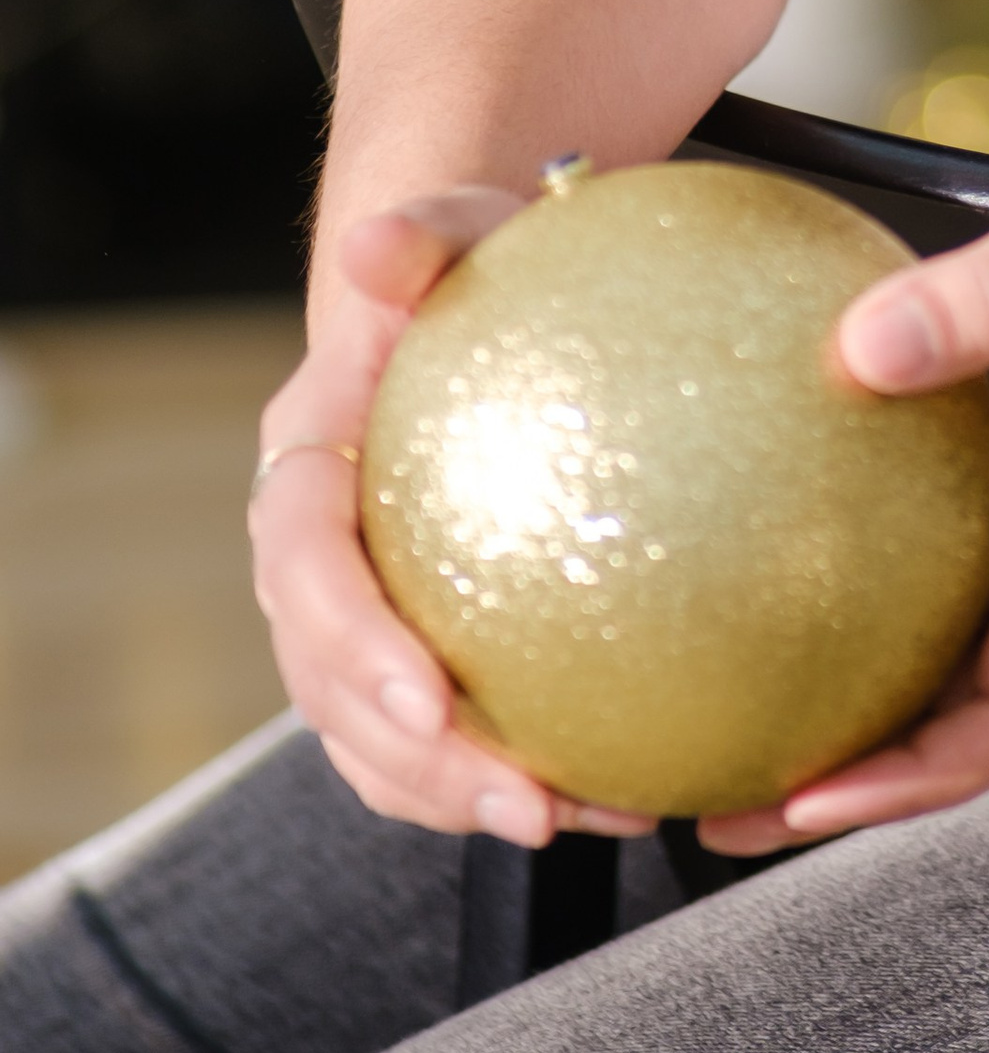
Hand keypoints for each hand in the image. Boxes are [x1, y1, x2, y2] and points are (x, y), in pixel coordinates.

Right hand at [249, 191, 656, 849]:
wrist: (492, 312)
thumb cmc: (488, 269)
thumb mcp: (474, 231)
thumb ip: (430, 233)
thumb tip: (377, 247)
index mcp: (305, 460)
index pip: (303, 561)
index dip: (349, 642)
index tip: (429, 701)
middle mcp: (311, 555)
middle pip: (328, 686)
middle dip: (414, 763)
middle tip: (522, 802)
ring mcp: (358, 616)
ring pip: (376, 742)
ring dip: (461, 799)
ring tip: (577, 821)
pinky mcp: (419, 654)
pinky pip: (445, 742)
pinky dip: (515, 775)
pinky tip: (621, 793)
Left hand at [693, 101, 988, 855]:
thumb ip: (979, 302)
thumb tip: (857, 354)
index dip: (917, 780)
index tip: (809, 798)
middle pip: (964, 716)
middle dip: (855, 777)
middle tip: (726, 798)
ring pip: (945, 650)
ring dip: (851, 700)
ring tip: (731, 712)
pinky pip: (930, 557)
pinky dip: (855, 584)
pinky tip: (768, 542)